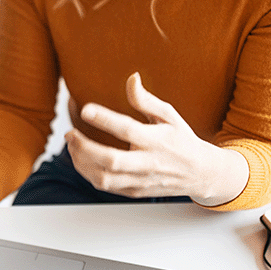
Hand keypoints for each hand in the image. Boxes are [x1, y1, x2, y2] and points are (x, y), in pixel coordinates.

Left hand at [67, 72, 248, 205]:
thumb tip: (131, 77)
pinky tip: (81, 159)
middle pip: (111, 160)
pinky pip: (106, 187)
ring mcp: (140, 180)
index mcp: (156, 140)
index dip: (105, 119)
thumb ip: (146, 99)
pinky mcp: (134, 191)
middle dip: (85, 148)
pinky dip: (88, 173)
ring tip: (73, 145)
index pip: (128, 130)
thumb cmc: (181, 139)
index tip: (85, 109)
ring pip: (104, 178)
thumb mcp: (169, 115)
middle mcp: (148, 163)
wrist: (200, 173)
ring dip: (81, 162)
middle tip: (70, 134)